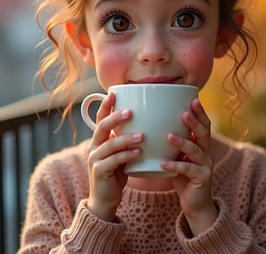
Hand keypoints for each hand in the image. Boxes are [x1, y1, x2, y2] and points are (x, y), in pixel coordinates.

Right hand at [87, 92, 142, 220]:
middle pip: (102, 127)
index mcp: (98, 139)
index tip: (113, 93)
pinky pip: (114, 160)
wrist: (105, 199)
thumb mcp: (120, 153)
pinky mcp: (99, 172)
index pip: (100, 118)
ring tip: (142, 136)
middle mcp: (93, 146)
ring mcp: (94, 159)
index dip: (105, 105)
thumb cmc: (116, 172)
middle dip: (116, 117)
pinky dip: (127, 155)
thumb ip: (124, 139)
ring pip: (110, 144)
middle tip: (131, 112)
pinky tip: (138, 152)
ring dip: (126, 138)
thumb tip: (145, 121)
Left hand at [161, 98, 217, 234]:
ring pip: (196, 151)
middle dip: (194, 122)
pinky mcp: (202, 179)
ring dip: (182, 142)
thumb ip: (172, 140)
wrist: (195, 202)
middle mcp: (207, 152)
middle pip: (204, 134)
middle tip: (183, 113)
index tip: (194, 100)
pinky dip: (175, 166)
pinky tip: (163, 163)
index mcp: (202, 144)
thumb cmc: (183, 174)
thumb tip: (151, 120)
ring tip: (169, 136)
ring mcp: (206, 166)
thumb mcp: (178, 154)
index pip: (204, 124)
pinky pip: (188, 171)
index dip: (200, 112)